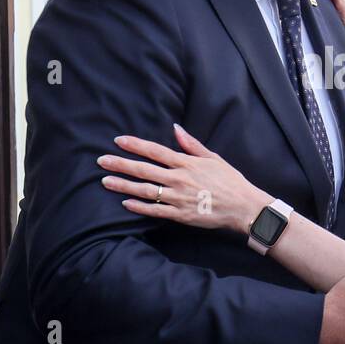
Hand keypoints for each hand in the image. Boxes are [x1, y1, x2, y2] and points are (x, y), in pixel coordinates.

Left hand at [99, 124, 271, 234]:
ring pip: (144, 190)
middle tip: (101, 160)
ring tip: (106, 181)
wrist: (243, 206)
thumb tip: (175, 128)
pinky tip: (125, 203)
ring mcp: (178, 198)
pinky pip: (154, 211)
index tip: (119, 141)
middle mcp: (179, 179)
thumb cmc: (230, 181)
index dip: (135, 145)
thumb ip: (191, 145)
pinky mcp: (180, 215)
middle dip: (120, 164)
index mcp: (187, 163)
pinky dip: (139, 207)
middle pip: (144, 170)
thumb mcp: (213, 158)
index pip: (155, 150)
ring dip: (123, 185)